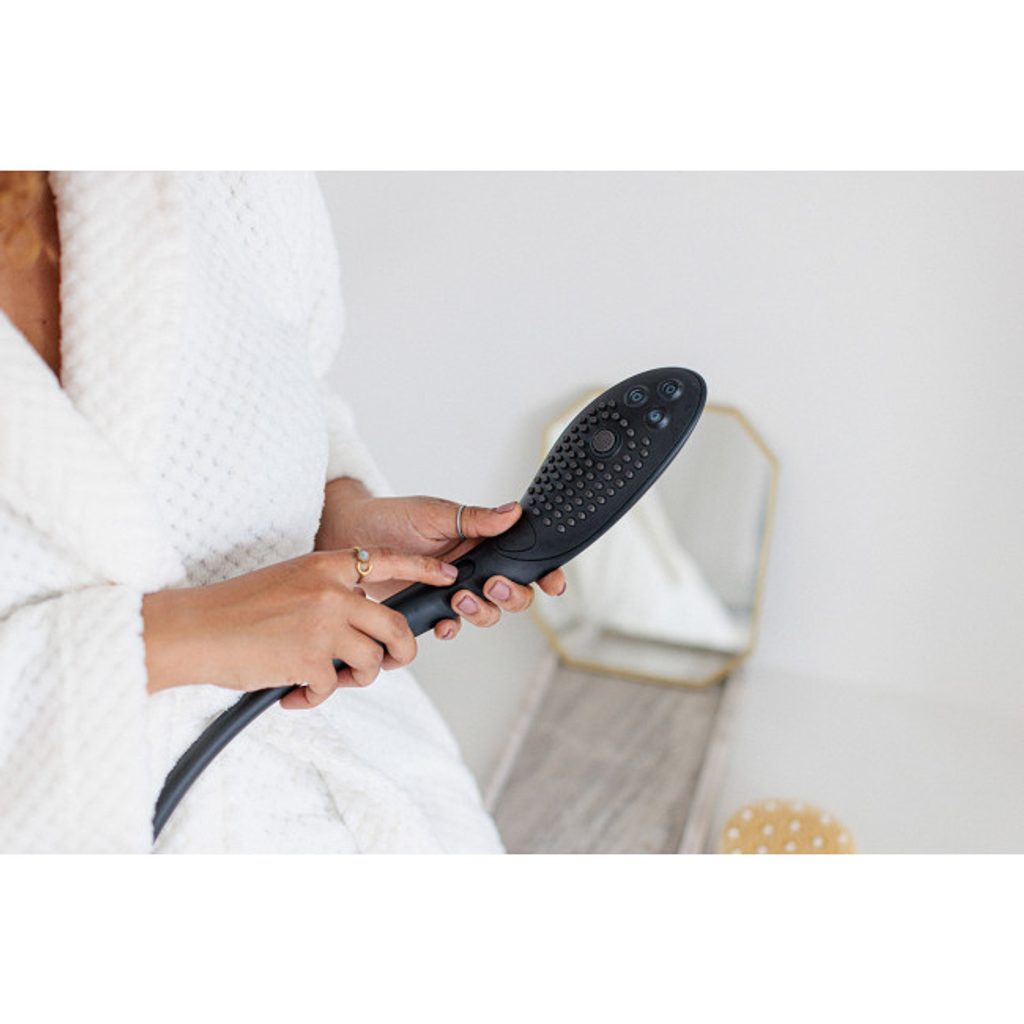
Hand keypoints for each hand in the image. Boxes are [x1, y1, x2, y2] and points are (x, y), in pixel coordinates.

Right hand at [141, 549, 460, 708]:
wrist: (194, 630)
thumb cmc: (236, 609)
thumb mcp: (289, 582)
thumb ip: (329, 593)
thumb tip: (362, 621)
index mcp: (325, 566)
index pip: (387, 561)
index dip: (423, 569)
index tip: (448, 575)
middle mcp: (331, 592)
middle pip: (395, 626)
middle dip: (401, 652)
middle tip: (390, 662)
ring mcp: (324, 625)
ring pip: (372, 661)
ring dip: (354, 678)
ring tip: (324, 679)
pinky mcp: (311, 660)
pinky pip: (333, 688)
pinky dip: (314, 697)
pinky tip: (292, 693)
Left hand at [315, 480, 566, 640]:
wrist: (352, 536)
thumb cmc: (395, 518)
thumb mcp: (437, 514)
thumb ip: (476, 519)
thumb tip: (513, 512)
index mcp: (484, 542)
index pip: (524, 560)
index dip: (545, 574)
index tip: (553, 583)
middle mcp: (475, 568)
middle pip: (514, 594)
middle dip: (512, 595)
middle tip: (493, 585)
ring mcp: (454, 590)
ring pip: (487, 613)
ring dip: (481, 611)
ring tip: (460, 598)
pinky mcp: (431, 608)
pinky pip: (452, 627)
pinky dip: (451, 628)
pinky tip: (444, 622)